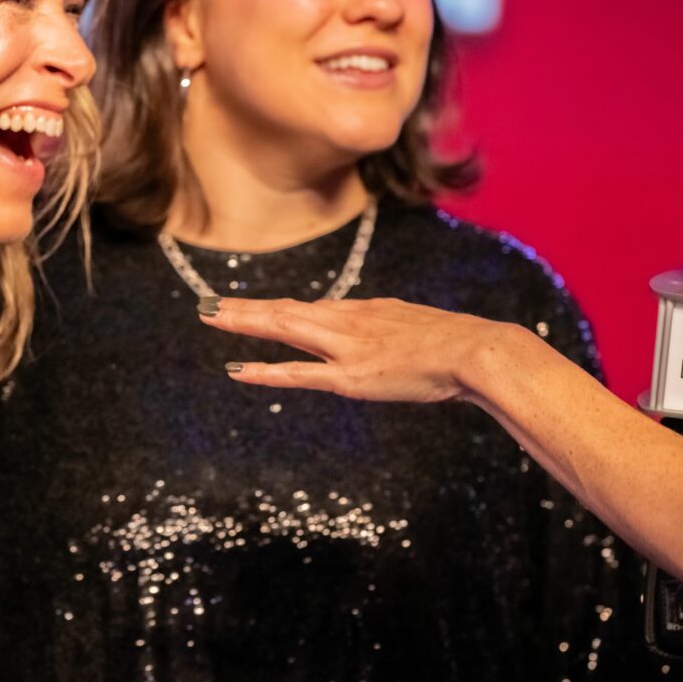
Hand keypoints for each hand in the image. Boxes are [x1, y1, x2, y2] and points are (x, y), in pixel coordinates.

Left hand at [199, 296, 512, 402]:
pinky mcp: (350, 377)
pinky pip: (298, 373)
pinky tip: (236, 370)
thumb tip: (383, 333)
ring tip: (209, 316)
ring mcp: (345, 347)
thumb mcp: (415, 327)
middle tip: (207, 304)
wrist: (475, 349)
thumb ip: (390, 329)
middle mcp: (347, 322)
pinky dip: (265, 370)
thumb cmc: (456, 344)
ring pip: (283, 329)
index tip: (248, 305)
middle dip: (244, 308)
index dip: (275, 307)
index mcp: (363, 312)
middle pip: (285, 311)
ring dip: (243, 322)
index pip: (308, 308)